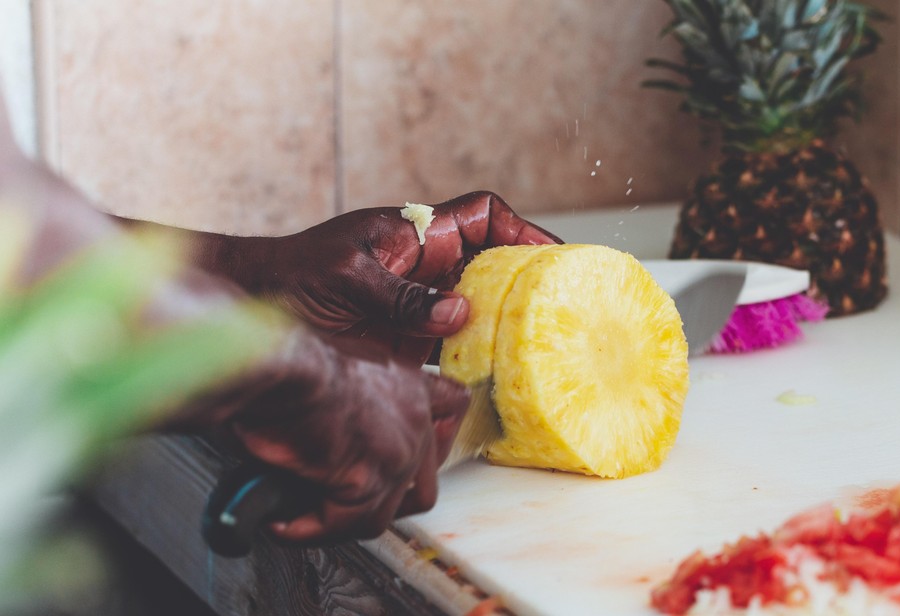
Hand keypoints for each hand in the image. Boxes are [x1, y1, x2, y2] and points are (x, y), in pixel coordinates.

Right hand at [176, 329, 469, 543]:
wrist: (279, 366)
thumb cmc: (291, 358)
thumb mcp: (336, 363)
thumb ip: (352, 395)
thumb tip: (333, 427)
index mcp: (408, 383)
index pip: (452, 406)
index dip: (437, 435)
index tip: (413, 453)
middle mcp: (413, 419)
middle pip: (425, 483)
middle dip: (384, 502)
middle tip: (345, 504)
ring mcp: (396, 453)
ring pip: (381, 513)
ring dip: (341, 521)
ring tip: (305, 516)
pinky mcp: (366, 481)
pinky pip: (342, 524)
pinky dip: (307, 530)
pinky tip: (282, 521)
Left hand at [192, 191, 559, 364]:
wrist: (247, 310)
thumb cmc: (287, 278)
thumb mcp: (345, 279)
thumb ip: (400, 296)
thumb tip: (459, 312)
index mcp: (416, 235)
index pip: (483, 216)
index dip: (522, 228)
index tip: (551, 253)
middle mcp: (424, 267)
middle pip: (492, 265)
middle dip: (527, 282)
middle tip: (562, 310)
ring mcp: (417, 305)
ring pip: (478, 309)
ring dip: (505, 327)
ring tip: (538, 351)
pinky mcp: (405, 341)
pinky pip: (454, 347)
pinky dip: (474, 362)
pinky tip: (490, 383)